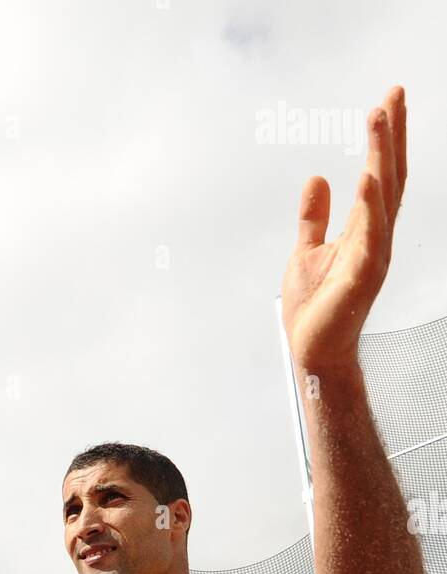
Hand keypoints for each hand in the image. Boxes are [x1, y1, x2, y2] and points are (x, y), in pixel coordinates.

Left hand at [281, 86, 405, 369]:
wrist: (314, 351)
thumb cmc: (315, 310)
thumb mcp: (308, 250)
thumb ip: (314, 216)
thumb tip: (317, 179)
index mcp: (364, 230)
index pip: (380, 176)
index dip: (385, 140)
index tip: (388, 102)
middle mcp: (375, 238)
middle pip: (388, 177)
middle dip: (391, 135)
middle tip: (392, 95)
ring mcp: (372, 255)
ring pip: (382, 196)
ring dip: (381, 155)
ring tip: (379, 117)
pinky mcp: (361, 275)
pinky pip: (369, 234)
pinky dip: (369, 204)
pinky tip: (367, 176)